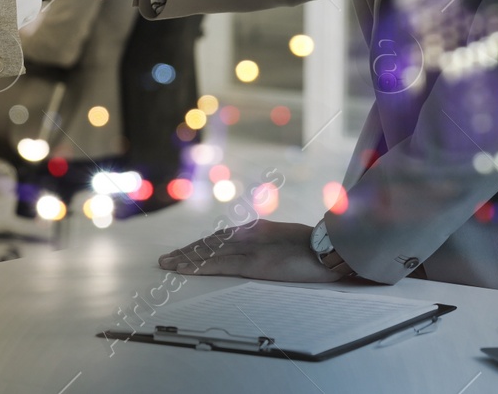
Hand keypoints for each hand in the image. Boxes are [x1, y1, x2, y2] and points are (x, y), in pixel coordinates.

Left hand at [157, 221, 343, 282]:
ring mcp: (250, 248)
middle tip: (166, 258)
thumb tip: (264, 251)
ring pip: (209, 253)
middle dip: (188, 251)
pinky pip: (219, 265)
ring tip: (167, 264)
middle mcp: (249, 234)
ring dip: (186, 259)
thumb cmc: (316, 248)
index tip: (186, 250)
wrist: (330, 248)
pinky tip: (184, 270)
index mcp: (258, 228)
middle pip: (210, 242)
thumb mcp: (289, 241)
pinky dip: (198, 266)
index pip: (222, 236)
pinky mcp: (254, 263)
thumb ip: (272, 244)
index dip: (202, 244)